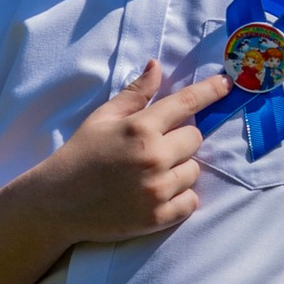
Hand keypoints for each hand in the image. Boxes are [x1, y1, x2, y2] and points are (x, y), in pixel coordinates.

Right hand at [39, 62, 233, 246]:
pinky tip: (157, 193)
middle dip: (181, 139)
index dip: (210, 91)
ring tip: (152, 173)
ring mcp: (157, 189)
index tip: (225, 85)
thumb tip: (157, 66)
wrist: (58, 202)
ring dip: (180, 168)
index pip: (187, 103)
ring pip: (194, 170)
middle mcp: (153, 157)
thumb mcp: (103, 117)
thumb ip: (135, 94)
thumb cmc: (81, 154)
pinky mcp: (158, 217)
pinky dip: (180, 197)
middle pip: (195, 138)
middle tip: (157, 147)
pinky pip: (191, 201)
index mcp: (140, 127)